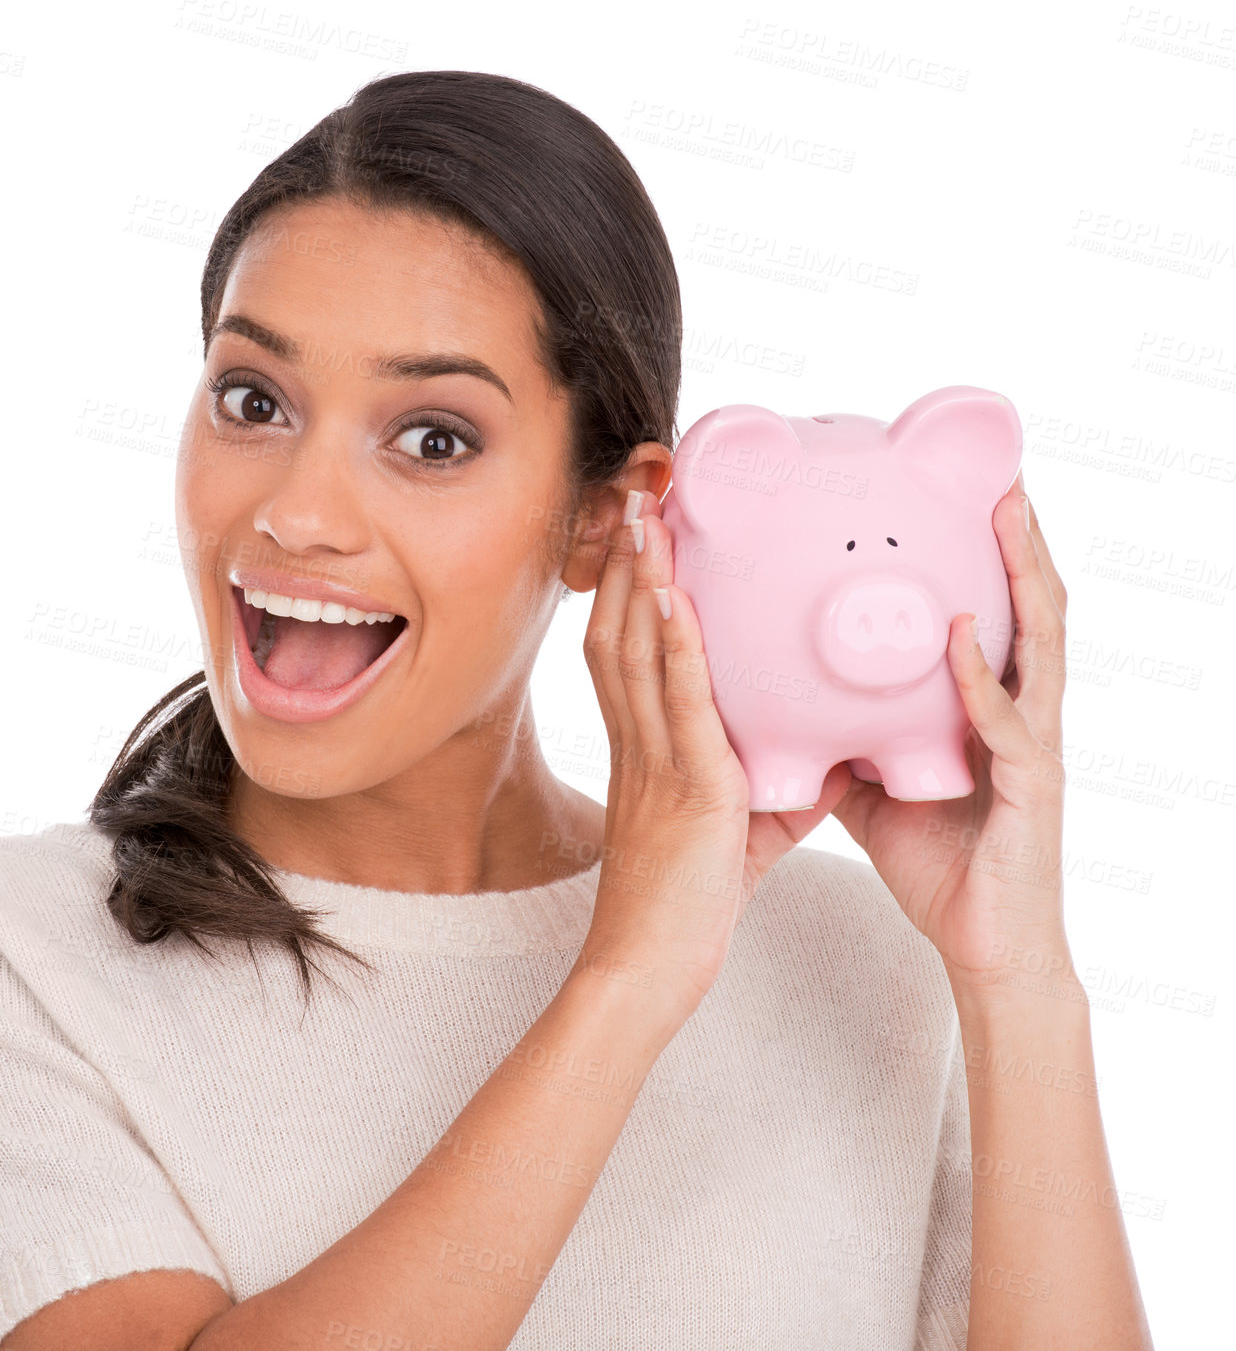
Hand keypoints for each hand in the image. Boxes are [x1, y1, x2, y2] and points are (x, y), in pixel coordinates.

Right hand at [580, 489, 849, 1022]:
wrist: (648, 965)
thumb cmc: (685, 902)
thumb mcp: (738, 829)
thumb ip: (779, 783)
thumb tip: (840, 750)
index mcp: (647, 748)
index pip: (628, 649)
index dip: (631, 587)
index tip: (643, 531)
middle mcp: (640, 742)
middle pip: (619, 629)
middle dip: (625, 559)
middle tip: (636, 494)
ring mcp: (655, 760)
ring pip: (635, 649)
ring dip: (640, 575)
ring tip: (646, 513)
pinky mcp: (684, 786)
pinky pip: (675, 701)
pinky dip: (672, 641)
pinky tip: (674, 594)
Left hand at [832, 472, 1070, 998]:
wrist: (981, 944)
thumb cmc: (939, 861)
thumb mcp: (878, 783)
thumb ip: (849, 733)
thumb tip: (795, 699)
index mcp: (988, 708)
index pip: (991, 614)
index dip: (984, 558)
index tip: (967, 493)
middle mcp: (1020, 714)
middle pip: (1029, 610)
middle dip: (1018, 541)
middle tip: (1002, 476)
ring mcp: (1033, 747)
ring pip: (1040, 646)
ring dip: (1022, 578)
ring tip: (1005, 516)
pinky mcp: (1030, 789)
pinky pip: (1008, 725)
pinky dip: (983, 677)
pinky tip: (962, 636)